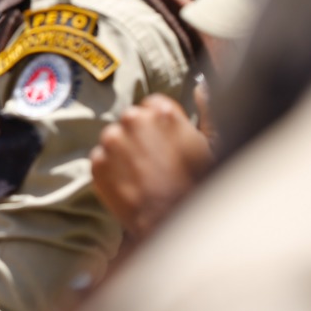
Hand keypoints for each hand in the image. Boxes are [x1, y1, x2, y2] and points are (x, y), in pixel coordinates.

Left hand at [89, 93, 214, 238]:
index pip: (152, 105)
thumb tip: (200, 86)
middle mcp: (134, 120)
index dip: (159, 125)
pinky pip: (101, 160)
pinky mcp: (98, 164)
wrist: (174, 224)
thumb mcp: (212, 145)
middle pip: (132, 121)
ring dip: (124, 153)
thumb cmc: (199, 186)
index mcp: (162, 111)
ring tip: (142, 177)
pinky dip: (111, 171)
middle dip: (140, 137)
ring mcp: (112, 142)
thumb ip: (207, 110)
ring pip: (114, 140)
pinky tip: (130, 186)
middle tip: (155, 163)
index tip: (165, 143)